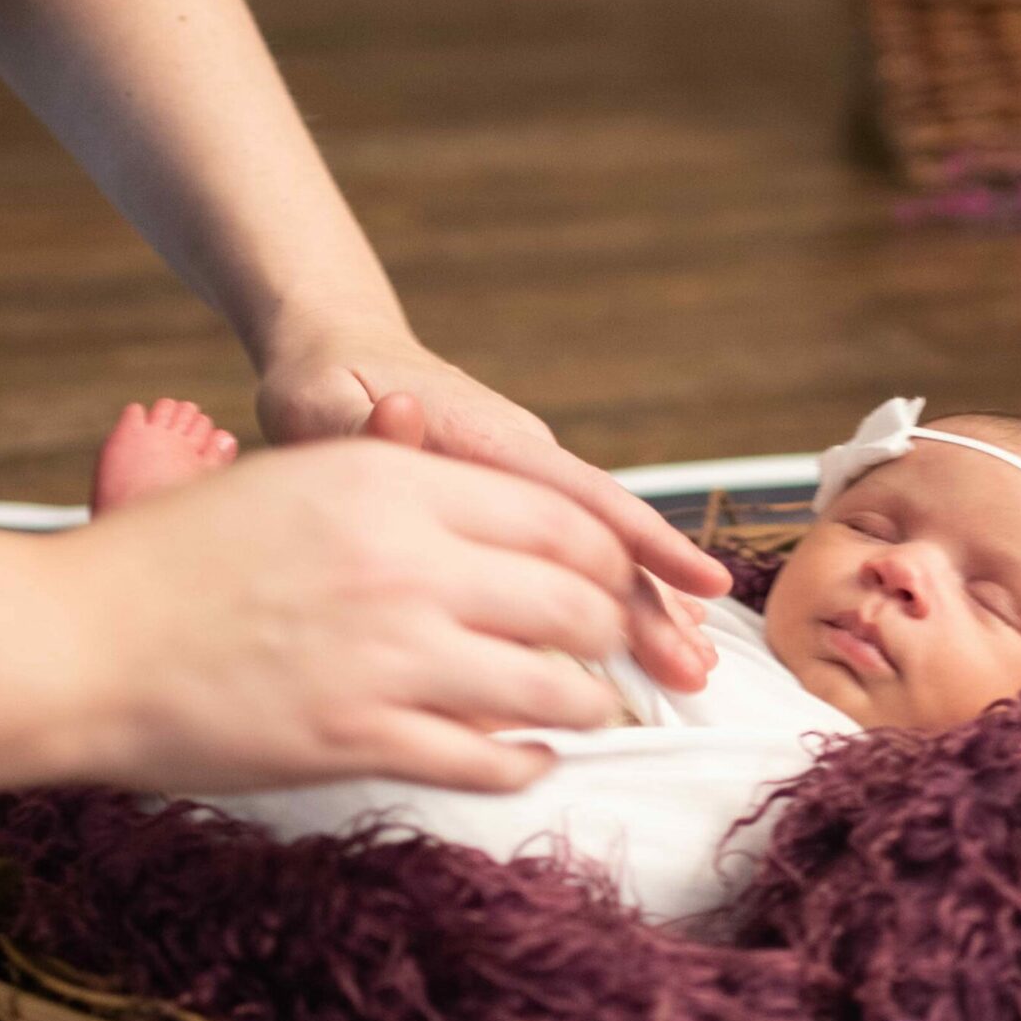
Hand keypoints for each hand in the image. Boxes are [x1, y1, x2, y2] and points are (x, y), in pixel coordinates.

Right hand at [52, 436, 640, 794]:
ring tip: (592, 708)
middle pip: (574, 601)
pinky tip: (531, 757)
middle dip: (612, 632)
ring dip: (587, 703)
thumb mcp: (291, 480)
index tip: (618, 583)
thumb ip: (393, 480)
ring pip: (551, 687)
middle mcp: (407, 563)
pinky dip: (527, 762)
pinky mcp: (361, 738)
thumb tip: (477, 501)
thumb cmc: (173, 558)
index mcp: (392, 483)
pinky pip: (489, 760)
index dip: (609, 558)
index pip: (558, 518)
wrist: (72, 643)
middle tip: (619, 651)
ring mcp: (389, 656)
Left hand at [256, 327, 729, 692]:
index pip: (581, 495)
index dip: (644, 542)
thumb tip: (397, 414)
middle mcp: (526, 458)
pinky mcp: (518, 504)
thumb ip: (364, 430)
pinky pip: (576, 557)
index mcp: (488, 438)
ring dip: (648, 608)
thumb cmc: (326, 384)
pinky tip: (643, 641)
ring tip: (691, 667)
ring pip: (601, 552)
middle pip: (607, 536)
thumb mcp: (321, 405)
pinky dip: (614, 600)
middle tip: (694, 668)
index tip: (699, 582)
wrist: (339, 352)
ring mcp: (527, 484)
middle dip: (655, 604)